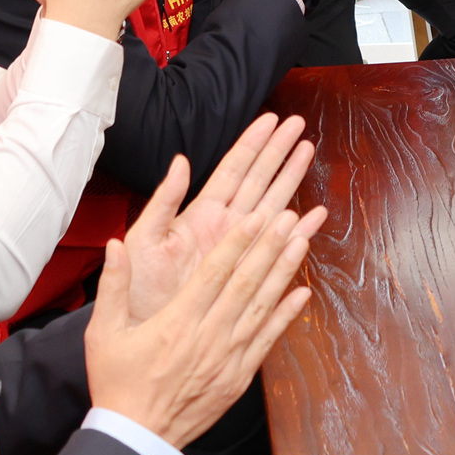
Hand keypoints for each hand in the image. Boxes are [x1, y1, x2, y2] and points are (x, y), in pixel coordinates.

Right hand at [84, 206, 317, 448]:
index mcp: (177, 322)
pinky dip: (286, 316)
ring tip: (302, 242)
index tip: (257, 217)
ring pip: (262, 307)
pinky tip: (302, 294)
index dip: (238, 241)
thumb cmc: (116, 384)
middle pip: (245, 283)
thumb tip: (115, 245)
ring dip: (284, 273)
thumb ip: (114, 286)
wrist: (137, 437)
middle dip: (270, 247)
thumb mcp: (102, 333)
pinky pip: (267, 341)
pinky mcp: (239, 377)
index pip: (214, 272)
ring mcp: (228, 358)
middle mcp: (208, 336)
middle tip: (289, 218)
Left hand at [123, 115, 312, 320]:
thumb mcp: (144, 240)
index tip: (272, 120)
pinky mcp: (250, 274)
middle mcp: (224, 227)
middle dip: (279, 152)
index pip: (232, 170)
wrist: (145, 334)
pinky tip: (316, 215)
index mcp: (199, 215)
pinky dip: (300, 232)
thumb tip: (179, 161)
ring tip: (309, 153)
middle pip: (258, 181)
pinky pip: (281, 248)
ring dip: (292, 180)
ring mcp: (240, 249)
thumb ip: (163, 201)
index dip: (252, 144)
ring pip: (274, 206)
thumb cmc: (138, 292)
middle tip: (299, 126)